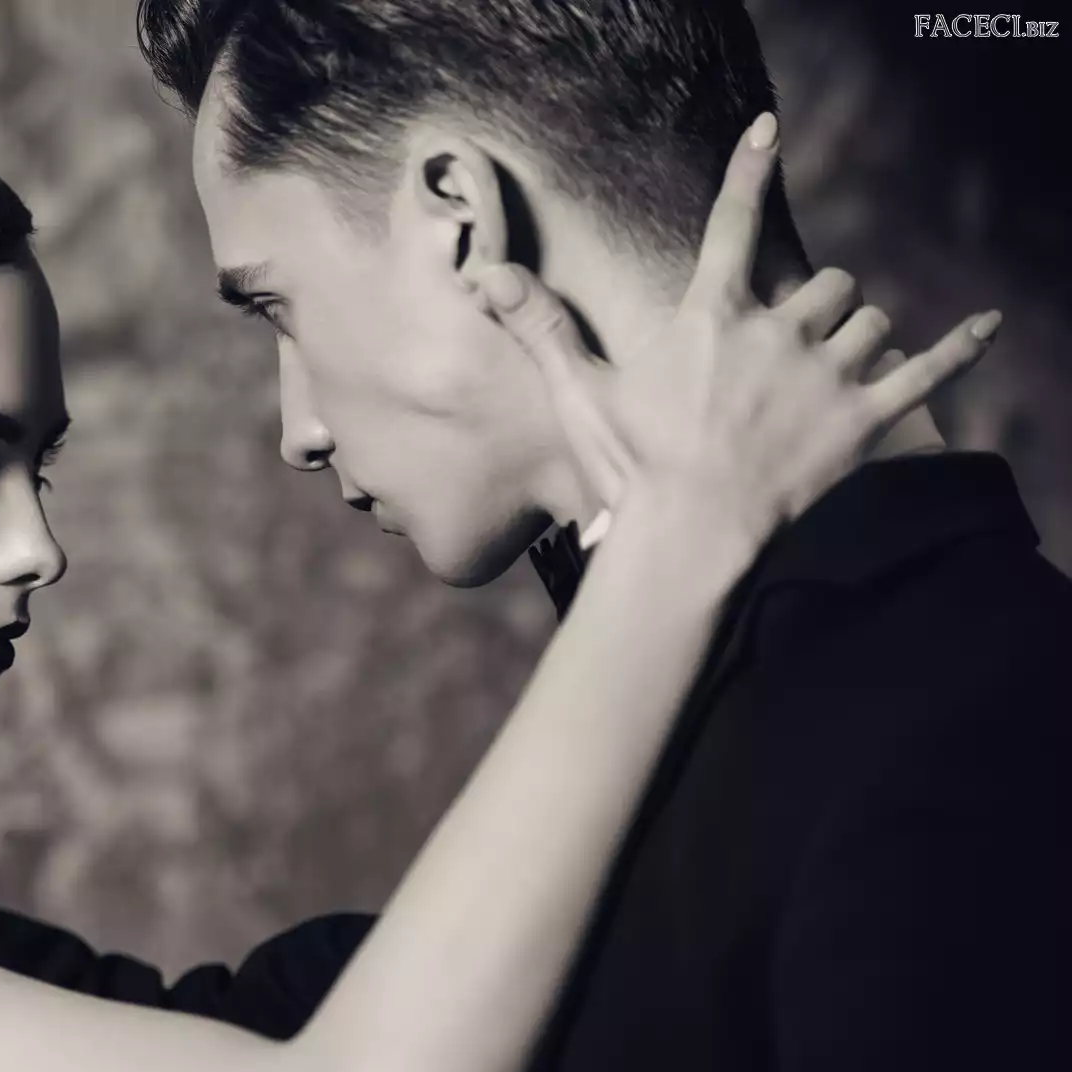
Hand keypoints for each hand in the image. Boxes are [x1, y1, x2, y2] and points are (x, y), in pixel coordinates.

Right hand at [480, 112, 998, 559]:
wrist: (689, 538)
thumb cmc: (631, 468)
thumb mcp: (580, 393)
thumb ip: (541, 327)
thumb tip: (487, 275)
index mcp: (711, 319)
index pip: (732, 225)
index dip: (749, 172)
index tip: (770, 130)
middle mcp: (776, 332)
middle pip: (825, 283)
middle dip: (817, 306)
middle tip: (794, 345)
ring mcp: (825, 373)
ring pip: (868, 320)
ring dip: (858, 336)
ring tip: (836, 370)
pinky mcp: (864, 418)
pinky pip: (926, 369)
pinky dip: (960, 347)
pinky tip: (987, 328)